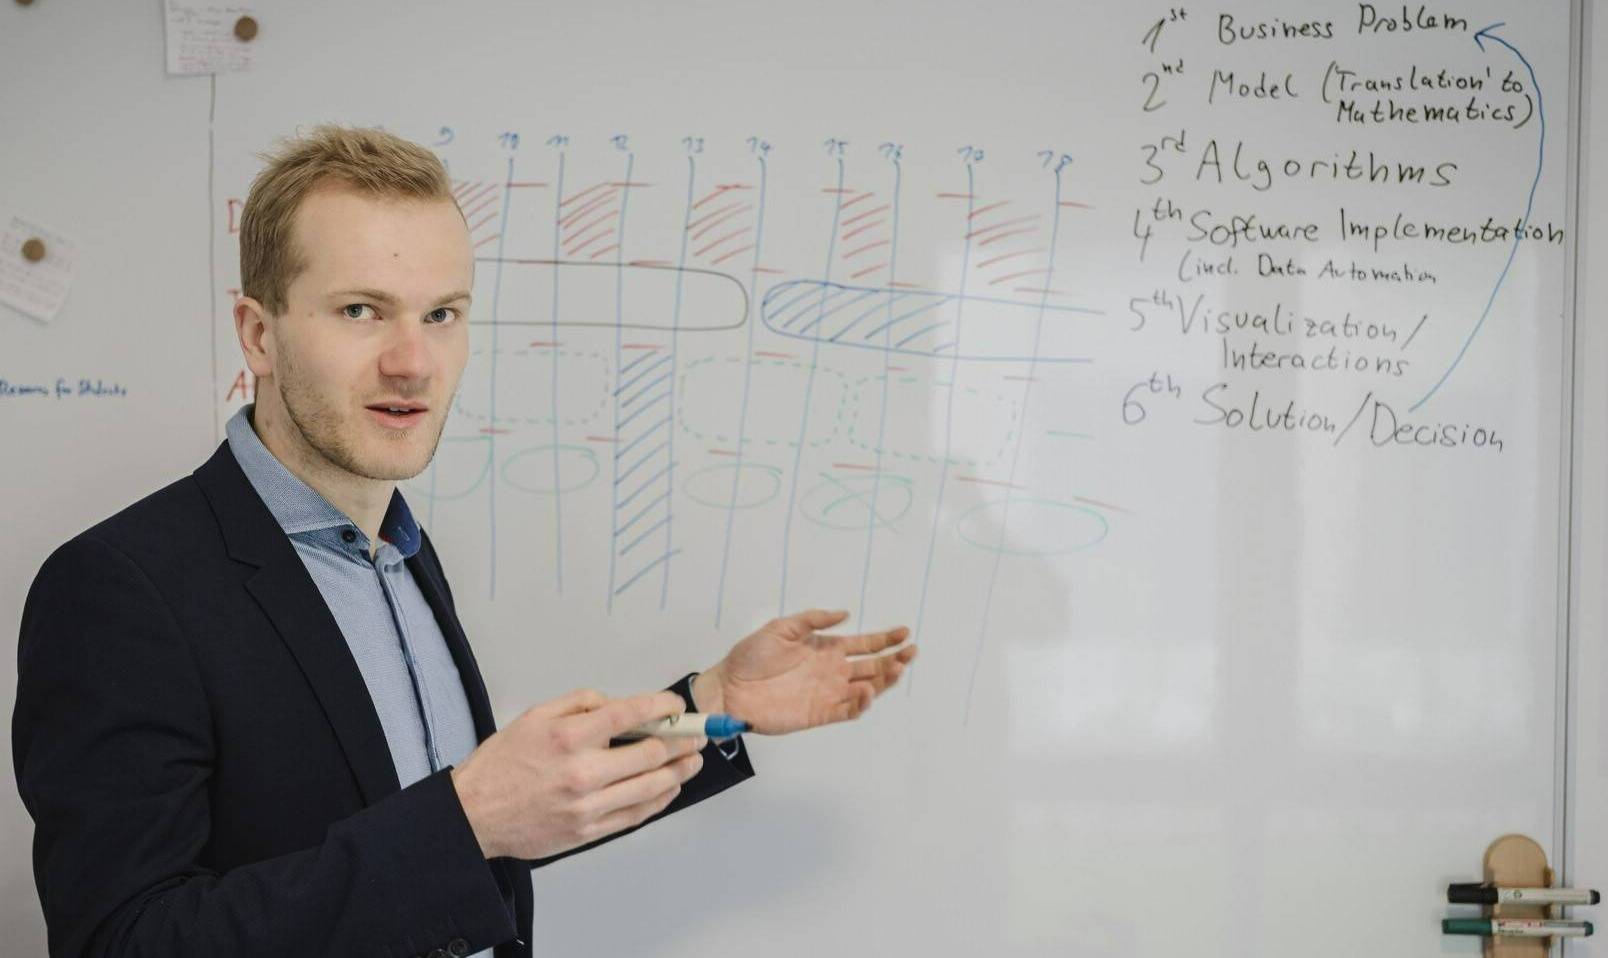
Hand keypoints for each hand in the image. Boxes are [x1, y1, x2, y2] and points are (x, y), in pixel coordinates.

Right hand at [449, 689, 705, 859]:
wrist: (475, 815)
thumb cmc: (501, 767)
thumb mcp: (535, 716)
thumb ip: (579, 703)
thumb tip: (615, 703)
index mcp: (569, 737)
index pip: (631, 715)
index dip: (662, 708)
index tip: (676, 706)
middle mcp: (583, 772)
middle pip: (651, 753)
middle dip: (682, 741)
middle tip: (697, 734)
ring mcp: (588, 806)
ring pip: (651, 787)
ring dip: (680, 771)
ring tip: (693, 760)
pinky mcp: (589, 831)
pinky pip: (637, 815)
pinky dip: (659, 799)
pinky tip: (669, 788)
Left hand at [694, 609, 915, 734]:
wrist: (730, 689)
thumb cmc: (750, 656)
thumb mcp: (781, 628)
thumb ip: (813, 620)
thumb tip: (845, 613)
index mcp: (825, 649)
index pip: (864, 644)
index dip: (885, 639)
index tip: (904, 633)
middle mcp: (832, 671)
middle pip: (872, 666)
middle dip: (894, 659)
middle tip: (910, 652)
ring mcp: (828, 693)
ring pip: (867, 688)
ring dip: (885, 680)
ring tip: (897, 669)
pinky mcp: (820, 714)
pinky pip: (848, 711)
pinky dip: (861, 704)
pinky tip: (867, 692)